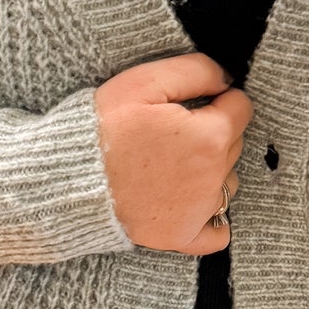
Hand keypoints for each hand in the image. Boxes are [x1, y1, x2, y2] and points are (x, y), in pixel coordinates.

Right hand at [95, 53, 252, 254]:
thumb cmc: (102, 128)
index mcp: (209, 136)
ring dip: (211, 171)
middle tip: (172, 132)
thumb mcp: (144, 82)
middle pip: (234, 144)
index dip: (219, 99)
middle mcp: (212, 177)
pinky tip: (192, 202)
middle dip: (212, 132)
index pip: (241, 108)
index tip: (195, 102)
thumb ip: (196, 71)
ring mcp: (199, 211)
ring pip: (228, 182)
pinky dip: (212, 218)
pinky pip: (219, 232)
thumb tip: (226, 79)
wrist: (67, 179)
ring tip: (171, 164)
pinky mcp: (182, 237)